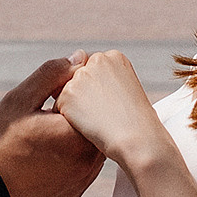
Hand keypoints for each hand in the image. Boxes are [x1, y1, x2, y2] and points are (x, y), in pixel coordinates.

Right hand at [0, 60, 103, 196]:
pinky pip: (82, 167)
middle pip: (96, 127)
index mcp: (77, 136)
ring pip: (91, 147)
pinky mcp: (73, 193)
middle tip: (51, 110)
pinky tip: (49, 149)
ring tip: (49, 129)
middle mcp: (87, 162)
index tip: (55, 95)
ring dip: (77, 136)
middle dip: (79, 115)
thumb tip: (79, 58)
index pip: (94, 104)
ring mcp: (81, 181)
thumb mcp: (19, 99)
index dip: (77, 94)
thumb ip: (52, 75)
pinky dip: (72, 156)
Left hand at [54, 50, 166, 172]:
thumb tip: (82, 78)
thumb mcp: (127, 90)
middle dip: (86, 97)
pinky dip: (69, 120)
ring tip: (100, 120)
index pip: (94, 70)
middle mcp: (96, 60)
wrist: (137, 139)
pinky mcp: (67, 94)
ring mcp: (81, 76)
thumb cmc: (136, 122)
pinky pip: (59, 107)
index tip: (113, 105)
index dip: (101, 92)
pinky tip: (89, 126)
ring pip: (67, 93)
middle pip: (79, 79)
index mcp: (115, 57)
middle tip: (106, 114)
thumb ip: (106, 80)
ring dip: (76, 108)